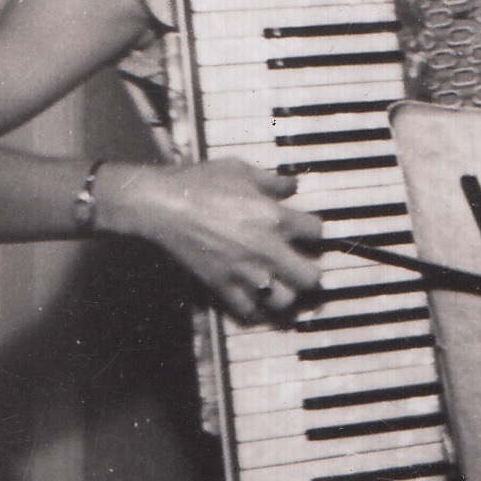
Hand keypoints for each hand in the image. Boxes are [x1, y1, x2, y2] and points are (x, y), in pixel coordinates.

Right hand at [102, 159, 323, 322]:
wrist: (161, 205)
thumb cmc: (198, 183)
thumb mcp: (240, 170)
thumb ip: (272, 181)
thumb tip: (291, 184)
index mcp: (276, 218)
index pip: (318, 232)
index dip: (315, 231)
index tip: (308, 232)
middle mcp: (267, 249)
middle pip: (311, 277)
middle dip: (311, 272)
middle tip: (303, 266)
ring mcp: (244, 270)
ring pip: (284, 300)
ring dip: (286, 294)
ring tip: (282, 285)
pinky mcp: (221, 284)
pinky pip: (248, 311)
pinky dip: (254, 308)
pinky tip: (255, 298)